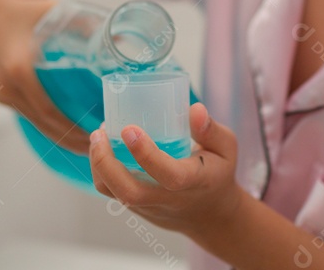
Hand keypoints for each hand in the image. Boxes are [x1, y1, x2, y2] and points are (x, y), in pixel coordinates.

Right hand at [0, 0, 90, 153]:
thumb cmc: (32, 9)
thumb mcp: (59, 12)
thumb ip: (88, 26)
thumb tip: (122, 43)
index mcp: (18, 69)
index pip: (48, 109)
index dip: (71, 126)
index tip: (95, 134)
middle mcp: (6, 86)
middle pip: (43, 123)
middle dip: (71, 139)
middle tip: (99, 146)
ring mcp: (2, 93)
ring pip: (36, 123)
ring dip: (61, 137)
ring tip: (89, 145)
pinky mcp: (2, 95)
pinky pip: (29, 115)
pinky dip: (49, 126)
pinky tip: (69, 134)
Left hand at [89, 102, 244, 237]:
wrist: (211, 214)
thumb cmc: (217, 173)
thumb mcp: (226, 149)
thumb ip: (211, 129)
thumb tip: (194, 108)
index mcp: (193, 182)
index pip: (168, 174)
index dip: (145, 154)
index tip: (129, 129)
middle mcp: (168, 198)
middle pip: (129, 192)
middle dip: (106, 163)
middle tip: (99, 133)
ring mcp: (150, 206)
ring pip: (115, 195)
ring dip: (99, 167)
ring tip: (97, 137)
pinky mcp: (137, 208)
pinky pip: (113, 194)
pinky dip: (101, 172)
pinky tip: (102, 149)